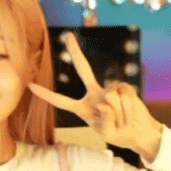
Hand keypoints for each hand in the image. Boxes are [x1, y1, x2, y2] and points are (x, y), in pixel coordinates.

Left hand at [28, 32, 161, 156]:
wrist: (139, 132)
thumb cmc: (119, 134)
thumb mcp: (107, 134)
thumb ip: (104, 120)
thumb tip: (105, 102)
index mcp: (83, 108)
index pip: (61, 101)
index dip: (46, 94)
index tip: (30, 85)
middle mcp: (94, 95)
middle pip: (83, 70)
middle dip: (76, 52)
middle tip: (68, 35)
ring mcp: (109, 89)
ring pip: (110, 97)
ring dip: (119, 114)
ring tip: (122, 122)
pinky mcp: (124, 87)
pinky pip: (123, 95)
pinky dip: (127, 109)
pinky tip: (129, 115)